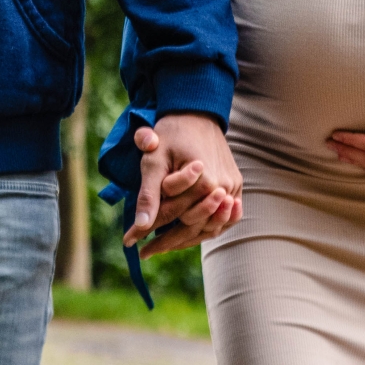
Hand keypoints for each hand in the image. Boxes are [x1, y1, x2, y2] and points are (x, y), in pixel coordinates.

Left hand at [124, 113, 243, 257]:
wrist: (198, 113)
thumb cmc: (172, 134)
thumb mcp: (153, 160)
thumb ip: (149, 194)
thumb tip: (140, 226)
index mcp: (203, 182)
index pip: (171, 216)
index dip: (147, 230)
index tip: (127, 241)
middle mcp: (223, 189)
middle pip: (192, 227)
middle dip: (165, 241)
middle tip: (143, 251)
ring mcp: (233, 189)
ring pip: (209, 228)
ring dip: (185, 240)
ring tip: (161, 247)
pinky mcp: (236, 187)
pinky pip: (223, 220)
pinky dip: (206, 230)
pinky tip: (187, 237)